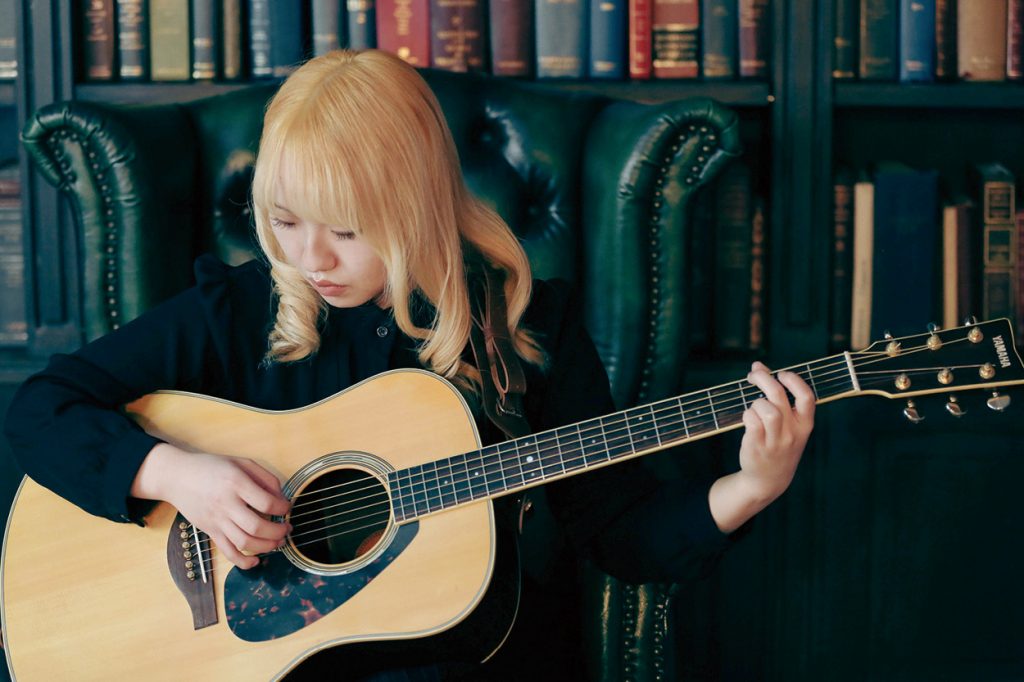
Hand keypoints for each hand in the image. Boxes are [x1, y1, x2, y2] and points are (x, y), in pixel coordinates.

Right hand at [132, 444, 290, 568]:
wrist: (177, 477)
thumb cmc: (211, 467)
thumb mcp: (241, 462)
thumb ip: (265, 477)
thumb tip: (281, 497)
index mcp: (236, 483)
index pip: (266, 503)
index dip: (282, 508)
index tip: (286, 508)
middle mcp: (226, 504)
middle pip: (257, 527)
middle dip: (278, 532)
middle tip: (286, 528)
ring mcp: (217, 520)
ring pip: (244, 542)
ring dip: (266, 547)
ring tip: (277, 542)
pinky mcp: (210, 532)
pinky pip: (227, 552)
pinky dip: (243, 561)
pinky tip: (256, 561)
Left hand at [736, 361, 815, 503]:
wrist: (768, 480)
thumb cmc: (777, 444)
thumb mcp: (788, 425)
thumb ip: (778, 396)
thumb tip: (759, 366)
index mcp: (805, 425)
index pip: (807, 397)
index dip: (794, 380)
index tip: (781, 373)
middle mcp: (792, 432)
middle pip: (778, 395)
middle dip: (763, 378)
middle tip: (753, 374)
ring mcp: (775, 441)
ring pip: (765, 408)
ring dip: (755, 402)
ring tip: (754, 408)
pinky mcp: (757, 446)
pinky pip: (750, 420)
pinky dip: (747, 414)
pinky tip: (748, 419)